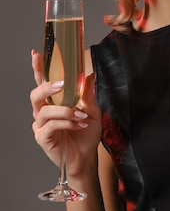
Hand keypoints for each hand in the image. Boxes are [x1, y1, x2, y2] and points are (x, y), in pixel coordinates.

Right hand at [30, 50, 101, 177]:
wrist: (87, 156)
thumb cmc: (86, 134)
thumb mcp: (93, 111)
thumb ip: (88, 94)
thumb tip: (89, 75)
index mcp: (53, 102)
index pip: (43, 82)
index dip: (38, 68)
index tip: (36, 53)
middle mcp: (43, 112)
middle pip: (36, 94)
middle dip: (47, 86)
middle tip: (62, 84)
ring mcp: (40, 125)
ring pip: (44, 110)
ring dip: (65, 110)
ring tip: (81, 114)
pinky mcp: (42, 137)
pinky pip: (50, 125)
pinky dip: (66, 122)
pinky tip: (78, 123)